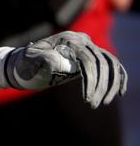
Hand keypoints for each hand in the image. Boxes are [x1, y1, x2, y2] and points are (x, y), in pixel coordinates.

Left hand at [6, 31, 126, 107]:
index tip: (87, 99)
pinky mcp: (92, 55)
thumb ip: (42, 58)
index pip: (87, 60)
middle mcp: (82, 40)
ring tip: (103, 102)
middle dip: (100, 86)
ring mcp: (88, 47)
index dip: (91, 80)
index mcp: (69, 40)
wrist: (26, 60)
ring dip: (110, 84)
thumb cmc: (26, 61)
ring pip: (110, 63)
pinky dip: (118, 77)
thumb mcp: (30, 59)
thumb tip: (59, 62)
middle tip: (93, 105)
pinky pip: (111, 63)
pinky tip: (119, 92)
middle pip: (101, 63)